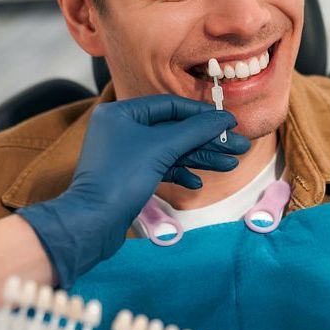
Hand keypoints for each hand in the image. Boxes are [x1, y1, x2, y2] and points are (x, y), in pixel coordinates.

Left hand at [18, 94, 249, 285]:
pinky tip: (197, 183)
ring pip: (171, 151)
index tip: (228, 122)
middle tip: (238, 147)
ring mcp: (126, 155)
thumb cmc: (121, 178)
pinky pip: (162, 168)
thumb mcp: (162, 148)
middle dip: (207, 140)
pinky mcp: (130, 177)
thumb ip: (195, 130)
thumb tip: (224, 118)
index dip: (202, 114)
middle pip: (174, 130)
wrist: (92, 224)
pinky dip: (181, 173)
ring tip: (230, 165)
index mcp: (122, 113)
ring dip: (200, 158)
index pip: (170, 106)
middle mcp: (122, 130)